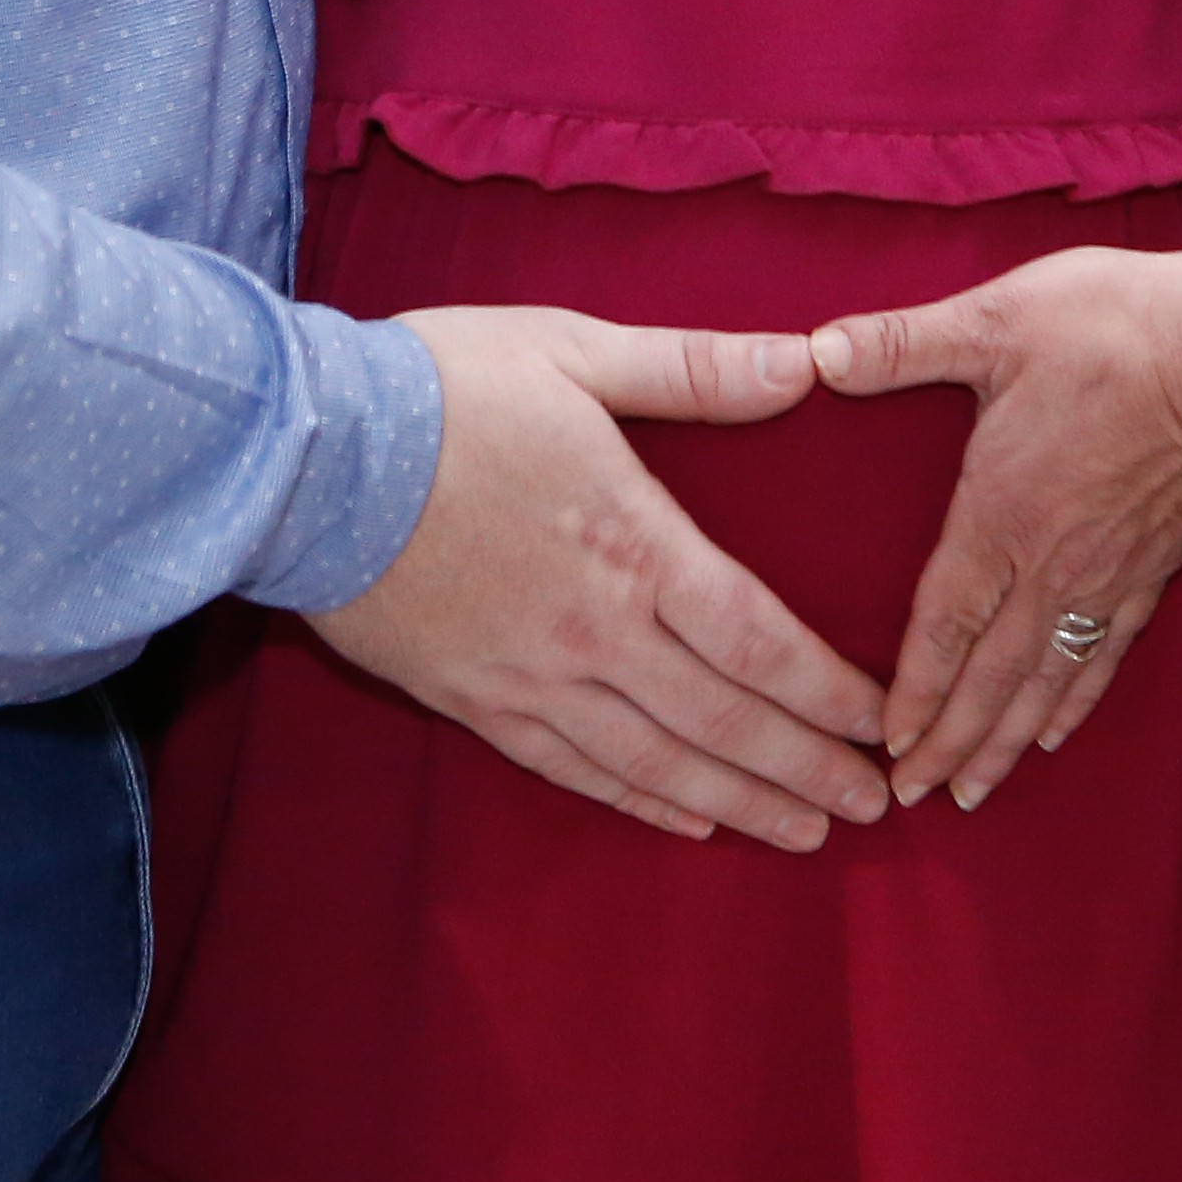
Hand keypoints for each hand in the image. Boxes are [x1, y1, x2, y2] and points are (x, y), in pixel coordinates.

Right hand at [305, 305, 894, 849]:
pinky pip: (572, 769)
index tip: (883, 721)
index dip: (827, 691)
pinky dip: (639, 802)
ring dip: (738, 803)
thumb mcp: (574, 349)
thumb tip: (806, 365)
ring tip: (803, 833)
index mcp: (630, 541)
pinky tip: (686, 821)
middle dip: (806, 767)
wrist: (297, 451)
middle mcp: (591, 628)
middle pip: (722, 720)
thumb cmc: (440, 386)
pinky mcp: (470, 700)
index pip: (757, 639)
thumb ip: (695, 369)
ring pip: (655, 763)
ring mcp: (528, 675)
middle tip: (873, 805)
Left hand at [813, 246, 1181, 811]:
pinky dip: (1074, 702)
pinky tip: (1055, 730)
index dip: (913, 692)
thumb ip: (899, 343)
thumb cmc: (1113, 328)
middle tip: (911, 799)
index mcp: (997, 514)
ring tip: (972, 793)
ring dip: (1003, 742)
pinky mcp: (1153, 569)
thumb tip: (815, 350)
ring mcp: (1106, 575)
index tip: (886, 749)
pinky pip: (1104, 655)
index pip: (942, 626)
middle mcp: (1048, 565)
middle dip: (948, 743)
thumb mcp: (992, 320)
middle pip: (989, 678)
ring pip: (1045, 682)